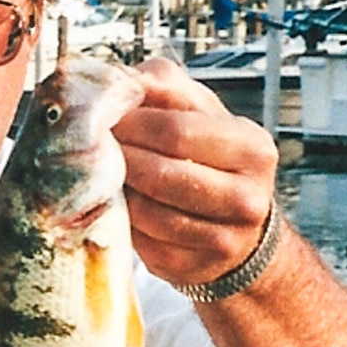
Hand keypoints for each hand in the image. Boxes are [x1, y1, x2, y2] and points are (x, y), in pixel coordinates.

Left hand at [111, 58, 277, 285]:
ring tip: (104, 175)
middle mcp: (248, 197)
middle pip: (161, 175)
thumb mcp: (198, 112)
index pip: (176, 130)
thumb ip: (164, 86)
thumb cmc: (209, 156)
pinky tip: (118, 206)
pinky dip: (122, 222)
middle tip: (93, 149)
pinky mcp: (194, 268)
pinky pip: (143, 244)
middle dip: (119, 159)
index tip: (105, 119)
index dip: (131, 124)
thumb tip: (121, 78)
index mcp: (252, 147)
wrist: (238, 228)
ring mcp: (224, 239)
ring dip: (116, 193)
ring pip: (148, 213)